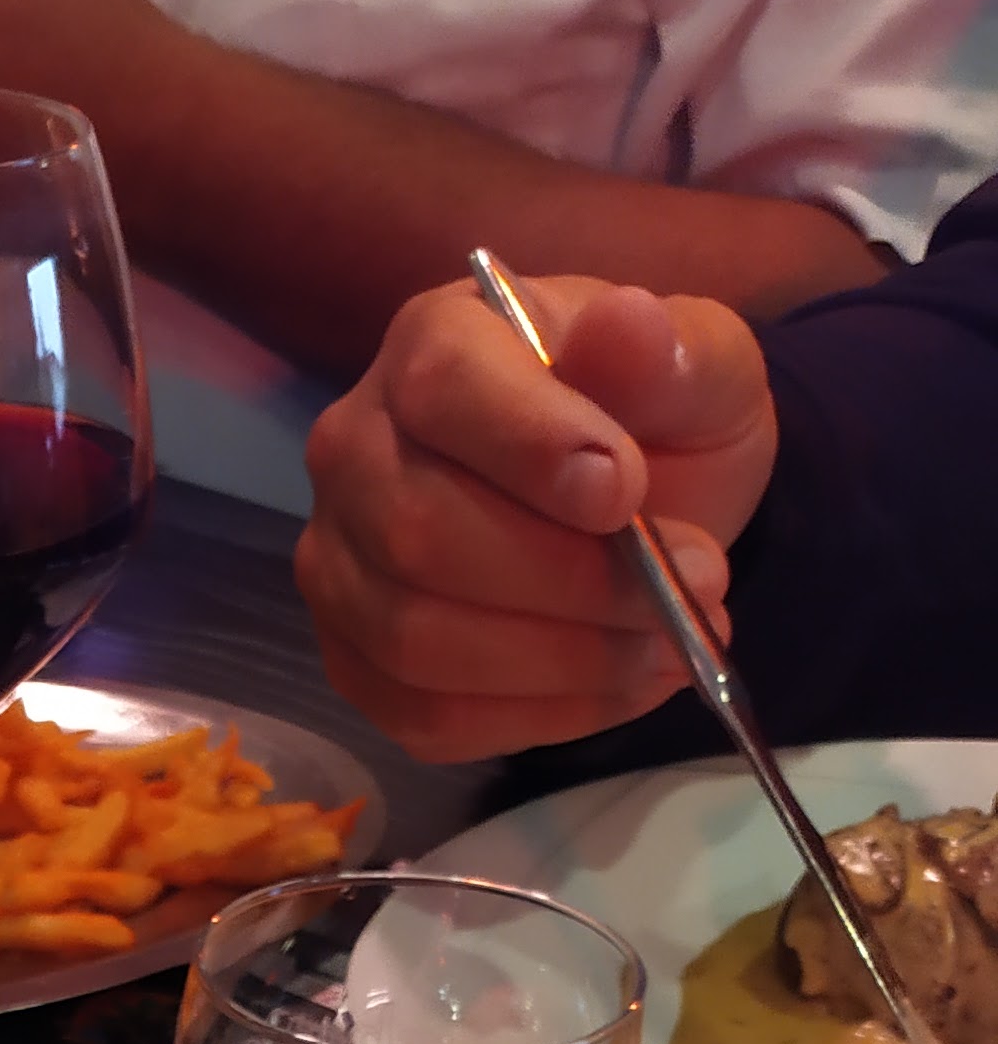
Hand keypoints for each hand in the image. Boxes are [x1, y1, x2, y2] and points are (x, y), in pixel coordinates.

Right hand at [296, 276, 778, 759]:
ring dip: (565, 659)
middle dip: (571, 581)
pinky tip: (617, 683)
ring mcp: (340, 563)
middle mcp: (354, 449)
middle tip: (696, 583)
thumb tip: (627, 328)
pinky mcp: (358, 660)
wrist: (631, 501)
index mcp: (432, 343)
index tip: (627, 492)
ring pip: (417, 640)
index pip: (444, 389)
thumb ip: (672, 353)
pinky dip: (537, 715)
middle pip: (419, 537)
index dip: (530, 449)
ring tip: (672, 643)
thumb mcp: (702, 367)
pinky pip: (425, 715)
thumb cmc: (655, 418)